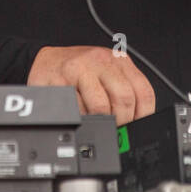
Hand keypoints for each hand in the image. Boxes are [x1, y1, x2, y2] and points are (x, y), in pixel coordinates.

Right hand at [27, 45, 156, 124]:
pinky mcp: (59, 79)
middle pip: (124, 98)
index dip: (143, 116)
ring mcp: (79, 68)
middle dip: (121, 122)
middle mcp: (100, 60)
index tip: (135, 128)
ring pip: (100, 106)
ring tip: (95, 122)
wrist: (47, 60)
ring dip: (100, 122)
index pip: (143, 92)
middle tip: (115, 130)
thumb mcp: (106, 74)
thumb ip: (122, 93)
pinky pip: (75, 109)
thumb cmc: (79, 70)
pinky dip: (79, 119)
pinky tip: (77, 114)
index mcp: (118, 61)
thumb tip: (135, 124)